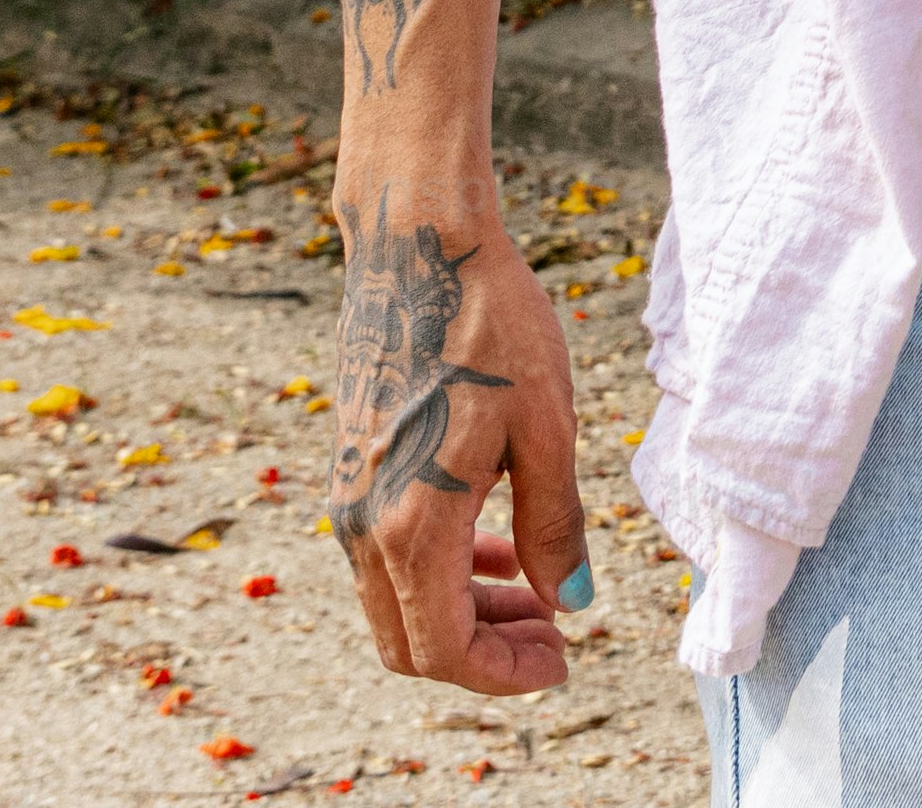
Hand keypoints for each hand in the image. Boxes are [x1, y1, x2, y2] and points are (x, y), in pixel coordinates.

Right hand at [326, 199, 589, 694]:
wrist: (420, 249)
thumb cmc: (492, 327)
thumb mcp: (547, 429)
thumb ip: (554, 525)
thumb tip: (570, 598)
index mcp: (412, 525)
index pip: (444, 650)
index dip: (502, 673)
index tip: (560, 660)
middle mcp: (366, 525)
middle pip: (412, 641)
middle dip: (485, 653)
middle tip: (553, 634)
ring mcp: (351, 498)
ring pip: (398, 601)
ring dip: (465, 612)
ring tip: (537, 590)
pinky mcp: (354, 470)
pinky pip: (390, 555)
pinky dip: (442, 570)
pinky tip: (498, 543)